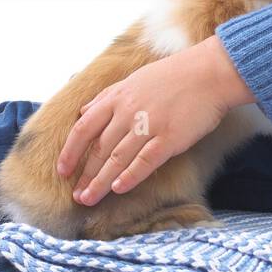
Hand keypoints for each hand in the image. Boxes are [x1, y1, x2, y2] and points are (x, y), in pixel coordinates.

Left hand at [55, 35, 254, 206]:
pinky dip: (130, 176)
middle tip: (77, 195)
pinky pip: (145, 161)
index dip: (70, 151)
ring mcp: (148, 125)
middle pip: (99, 149)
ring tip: (89, 199)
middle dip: (85, 174)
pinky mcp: (169, 138)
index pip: (84, 128)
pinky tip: (119, 188)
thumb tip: (83, 111)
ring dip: (101, 182)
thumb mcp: (134, 79)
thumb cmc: (174, 75)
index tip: (62, 170)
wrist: (209, 73)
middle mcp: (128, 112)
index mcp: (117, 97)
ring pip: (117, 159)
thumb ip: (107, 97)